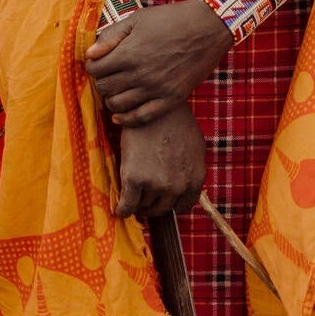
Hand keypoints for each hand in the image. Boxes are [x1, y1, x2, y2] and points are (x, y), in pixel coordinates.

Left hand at [87, 0, 232, 127]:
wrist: (208, 28)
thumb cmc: (171, 19)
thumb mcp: (137, 19)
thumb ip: (111, 36)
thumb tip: (89, 54)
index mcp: (129, 53)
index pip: (95, 70)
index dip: (91, 66)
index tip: (96, 63)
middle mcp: (140, 74)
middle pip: (104, 88)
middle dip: (101, 82)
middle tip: (107, 75)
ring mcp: (156, 89)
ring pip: (118, 105)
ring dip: (111, 99)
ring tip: (116, 90)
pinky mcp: (171, 99)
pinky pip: (141, 117)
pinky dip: (126, 119)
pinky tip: (120, 116)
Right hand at [115, 103, 206, 217]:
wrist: (150, 106)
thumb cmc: (174, 120)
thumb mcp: (195, 145)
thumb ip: (193, 168)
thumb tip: (187, 184)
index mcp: (195, 178)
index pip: (185, 205)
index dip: (172, 204)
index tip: (163, 202)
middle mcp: (177, 185)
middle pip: (162, 207)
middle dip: (153, 205)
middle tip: (144, 200)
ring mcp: (156, 184)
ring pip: (145, 205)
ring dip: (138, 203)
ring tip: (132, 196)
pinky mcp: (134, 179)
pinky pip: (127, 205)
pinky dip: (122, 209)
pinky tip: (119, 209)